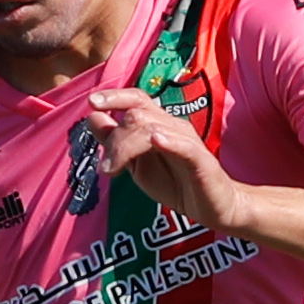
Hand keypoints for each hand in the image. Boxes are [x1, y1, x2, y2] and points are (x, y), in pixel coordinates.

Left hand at [86, 88, 250, 237]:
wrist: (211, 207)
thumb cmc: (175, 183)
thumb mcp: (137, 164)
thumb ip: (116, 142)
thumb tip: (92, 118)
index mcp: (158, 124)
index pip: (137, 99)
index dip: (115, 97)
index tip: (92, 102)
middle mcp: (173, 126)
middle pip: (137, 116)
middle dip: (115, 139)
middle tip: (106, 168)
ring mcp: (187, 141)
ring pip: (153, 128)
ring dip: (126, 148)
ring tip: (113, 170)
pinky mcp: (201, 160)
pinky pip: (184, 146)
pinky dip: (169, 140)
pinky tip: (156, 140)